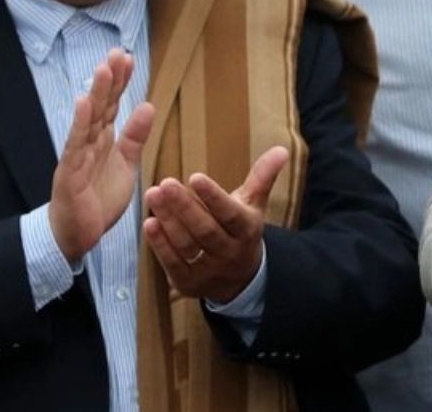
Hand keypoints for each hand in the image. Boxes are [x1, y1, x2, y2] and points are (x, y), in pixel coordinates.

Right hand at [50, 49, 155, 263]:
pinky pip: (75, 145)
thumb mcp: (126, 164)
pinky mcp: (70, 172)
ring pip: (88, 119)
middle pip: (101, 105)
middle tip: (117, 52)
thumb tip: (148, 106)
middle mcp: (89, 142)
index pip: (113, 105)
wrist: (77, 233)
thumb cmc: (98, 198)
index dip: (120, 83)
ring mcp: (77, 155)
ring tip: (103, 69)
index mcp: (103, 140)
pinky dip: (79, 123)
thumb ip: (134, 137)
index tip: (128, 58)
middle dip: (109, 80)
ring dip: (96, 94)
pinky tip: (83, 103)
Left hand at [143, 145, 287, 303]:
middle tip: (166, 183)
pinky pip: (172, 263)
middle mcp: (229, 252)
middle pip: (205, 229)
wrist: (241, 279)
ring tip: (153, 195)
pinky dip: (160, 244)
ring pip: (186, 244)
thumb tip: (281, 149)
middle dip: (184, 206)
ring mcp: (209, 270)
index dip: (213, 196)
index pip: (229, 213)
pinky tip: (149, 223)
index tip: (195, 176)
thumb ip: (263, 177)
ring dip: (168, 220)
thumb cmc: (242, 230)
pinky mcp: (188, 282)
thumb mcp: (254, 205)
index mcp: (247, 230)